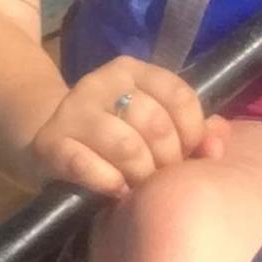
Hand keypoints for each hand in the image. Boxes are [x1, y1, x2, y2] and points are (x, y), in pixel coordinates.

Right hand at [22, 56, 229, 197]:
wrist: (43, 138)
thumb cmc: (112, 133)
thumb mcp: (150, 122)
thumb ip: (191, 130)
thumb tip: (217, 145)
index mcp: (132, 70)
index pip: (178, 94)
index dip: (192, 130)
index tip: (190, 153)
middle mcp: (102, 82)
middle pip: (153, 122)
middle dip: (167, 159)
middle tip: (163, 179)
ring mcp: (74, 110)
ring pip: (125, 144)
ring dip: (140, 174)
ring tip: (140, 187)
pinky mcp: (50, 143)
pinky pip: (86, 165)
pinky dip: (108, 182)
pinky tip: (116, 191)